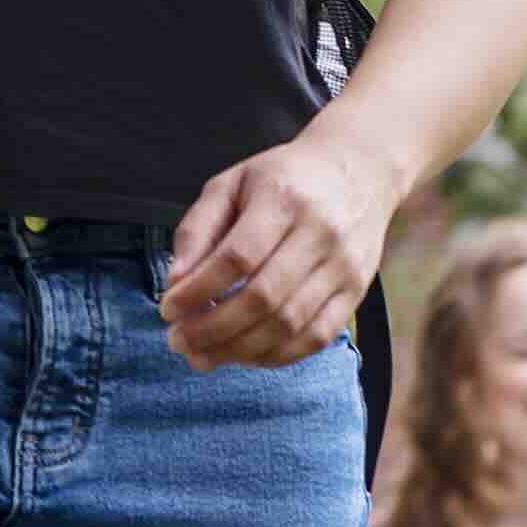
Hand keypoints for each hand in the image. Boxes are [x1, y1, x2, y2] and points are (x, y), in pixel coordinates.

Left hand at [159, 134, 396, 372]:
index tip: (168, 309)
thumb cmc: (283, 178)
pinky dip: (277, 356)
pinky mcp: (357, 291)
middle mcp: (319, 233)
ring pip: (289, 324)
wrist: (359, 169)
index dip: (198, 290)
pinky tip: (245, 355)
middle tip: (178, 342)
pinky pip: (317, 337)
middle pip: (263, 298)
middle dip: (213, 329)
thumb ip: (198, 229)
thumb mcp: (231, 183)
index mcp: (283, 198)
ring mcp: (343, 266)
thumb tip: (175, 282)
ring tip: (203, 356)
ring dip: (239, 350)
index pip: (237, 257)